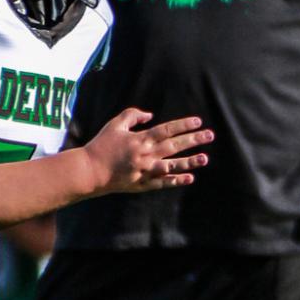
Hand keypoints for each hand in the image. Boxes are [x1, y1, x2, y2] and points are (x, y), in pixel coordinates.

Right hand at [85, 109, 212, 194]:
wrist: (90, 171)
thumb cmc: (101, 145)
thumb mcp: (114, 125)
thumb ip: (132, 116)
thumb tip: (150, 115)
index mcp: (140, 139)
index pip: (167, 129)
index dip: (183, 125)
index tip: (198, 121)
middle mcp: (146, 155)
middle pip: (174, 145)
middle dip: (194, 140)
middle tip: (210, 135)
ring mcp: (145, 171)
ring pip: (172, 165)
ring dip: (190, 162)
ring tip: (205, 158)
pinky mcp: (142, 184)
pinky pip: (163, 183)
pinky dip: (176, 181)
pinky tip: (190, 178)